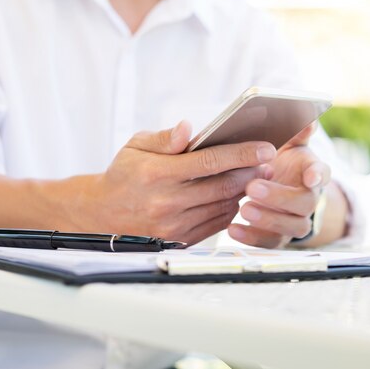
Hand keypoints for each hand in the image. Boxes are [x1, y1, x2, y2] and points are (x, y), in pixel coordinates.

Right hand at [70, 121, 276, 245]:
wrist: (102, 215)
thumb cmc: (124, 175)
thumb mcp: (136, 146)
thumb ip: (165, 138)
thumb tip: (189, 128)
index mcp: (158, 174)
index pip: (210, 162)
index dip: (242, 154)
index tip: (266, 148)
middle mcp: (168, 202)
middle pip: (224, 186)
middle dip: (252, 172)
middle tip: (268, 161)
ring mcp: (175, 225)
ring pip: (224, 206)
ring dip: (245, 190)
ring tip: (257, 175)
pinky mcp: (181, 240)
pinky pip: (217, 223)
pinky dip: (232, 208)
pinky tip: (237, 194)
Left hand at [227, 124, 330, 247]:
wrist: (274, 186)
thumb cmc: (279, 161)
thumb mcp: (287, 144)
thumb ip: (296, 133)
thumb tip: (308, 120)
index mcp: (313, 173)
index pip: (322, 173)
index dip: (318, 175)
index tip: (311, 175)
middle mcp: (309, 200)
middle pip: (305, 204)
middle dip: (279, 197)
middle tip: (253, 188)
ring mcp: (296, 221)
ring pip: (291, 227)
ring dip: (268, 219)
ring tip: (244, 208)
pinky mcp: (279, 237)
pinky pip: (270, 242)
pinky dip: (252, 237)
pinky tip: (232, 228)